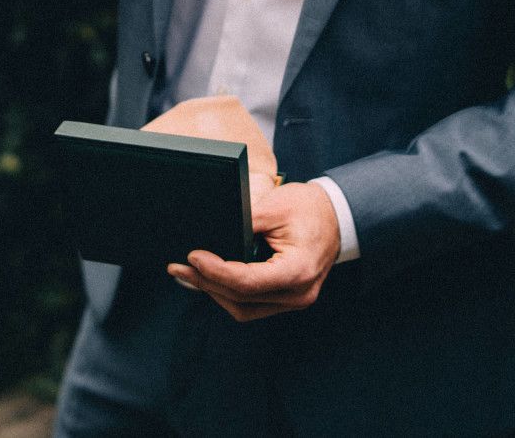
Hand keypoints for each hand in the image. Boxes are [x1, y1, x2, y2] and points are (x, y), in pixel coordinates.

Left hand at [166, 181, 340, 321]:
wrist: (337, 217)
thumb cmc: (309, 208)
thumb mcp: (276, 206)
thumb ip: (244, 223)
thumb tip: (211, 234)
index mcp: (298, 271)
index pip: (248, 282)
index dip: (216, 271)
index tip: (192, 257)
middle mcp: (297, 294)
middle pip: (241, 298)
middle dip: (206, 282)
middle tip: (177, 267)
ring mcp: (293, 300)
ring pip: (243, 308)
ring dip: (213, 291)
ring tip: (186, 274)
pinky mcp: (285, 298)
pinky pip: (251, 304)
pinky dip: (227, 292)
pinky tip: (208, 279)